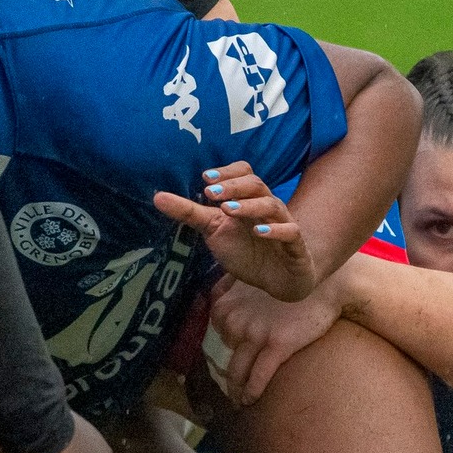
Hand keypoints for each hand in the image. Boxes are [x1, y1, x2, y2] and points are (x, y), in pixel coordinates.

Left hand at [153, 163, 316, 301]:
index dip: (228, 172)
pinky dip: (275, 230)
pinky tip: (259, 231)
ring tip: (228, 210)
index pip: (244, 173)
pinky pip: (290, 232)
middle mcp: (267, 208)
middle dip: (234, 187)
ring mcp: (283, 225)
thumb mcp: (214, 231)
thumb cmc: (247, 251)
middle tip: (211, 193)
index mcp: (248, 200)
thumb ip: (189, 213)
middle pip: (256, 185)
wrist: (278, 280)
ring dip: (249, 205)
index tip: (205, 178)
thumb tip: (157, 196)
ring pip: (272, 205)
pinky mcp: (295, 246)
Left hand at [208, 270, 345, 405]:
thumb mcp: (253, 277)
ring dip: (236, 390)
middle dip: (232, 368)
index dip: (228, 345)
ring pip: (237, 371)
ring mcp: (255, 333)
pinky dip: (251, 393)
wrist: (325, 283)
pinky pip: (258, 377)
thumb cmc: (291, 282)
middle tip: (235, 385)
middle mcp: (235, 319)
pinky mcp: (277, 345)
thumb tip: (220, 293)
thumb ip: (230, 286)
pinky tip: (250, 402)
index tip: (233, 355)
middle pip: (227, 353)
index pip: (218, 333)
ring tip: (238, 401)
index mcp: (226, 304)